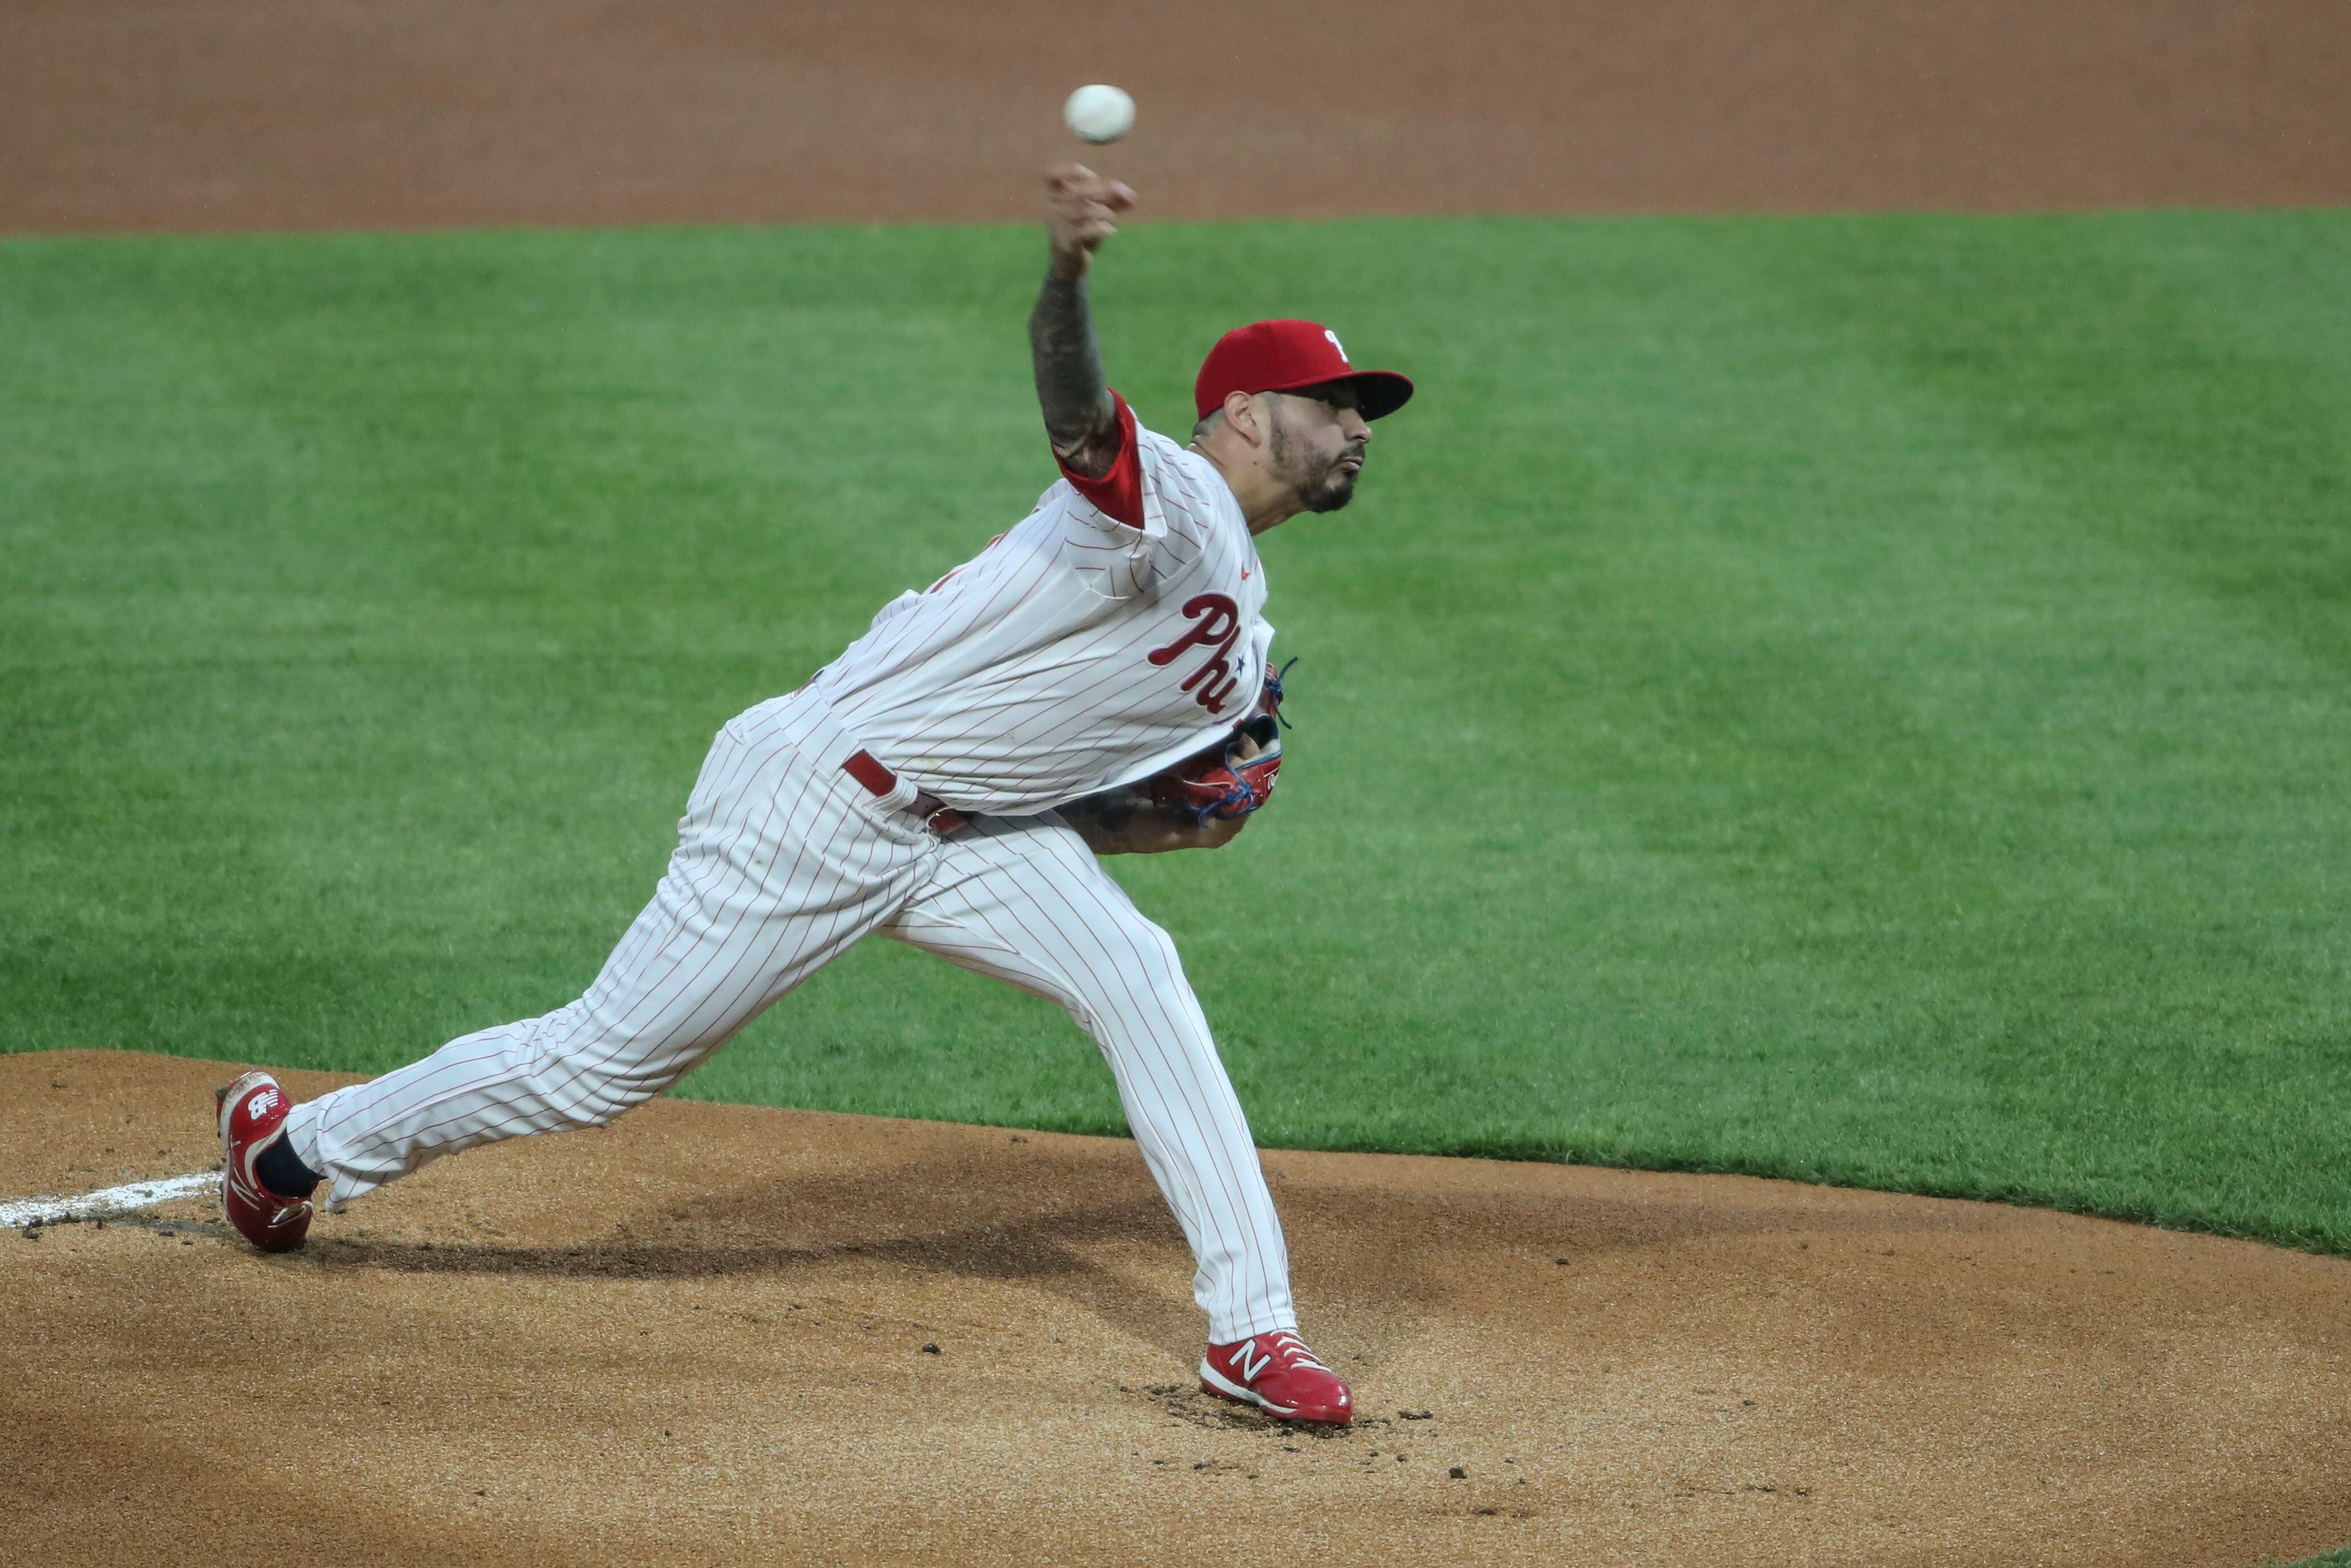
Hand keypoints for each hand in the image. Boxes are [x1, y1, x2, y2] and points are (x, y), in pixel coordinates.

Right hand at [1044, 164, 1135, 280]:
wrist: (1070, 266)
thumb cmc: (1083, 233)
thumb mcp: (1098, 213)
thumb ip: (1114, 201)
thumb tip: (1131, 195)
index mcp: (1056, 198)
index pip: (1052, 176)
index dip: (1070, 171)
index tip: (1089, 175)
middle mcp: (1054, 210)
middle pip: (1077, 192)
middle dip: (1102, 190)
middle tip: (1122, 195)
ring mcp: (1059, 228)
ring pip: (1085, 212)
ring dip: (1105, 212)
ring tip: (1113, 219)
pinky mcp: (1068, 245)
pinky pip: (1085, 232)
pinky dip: (1102, 229)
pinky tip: (1110, 232)